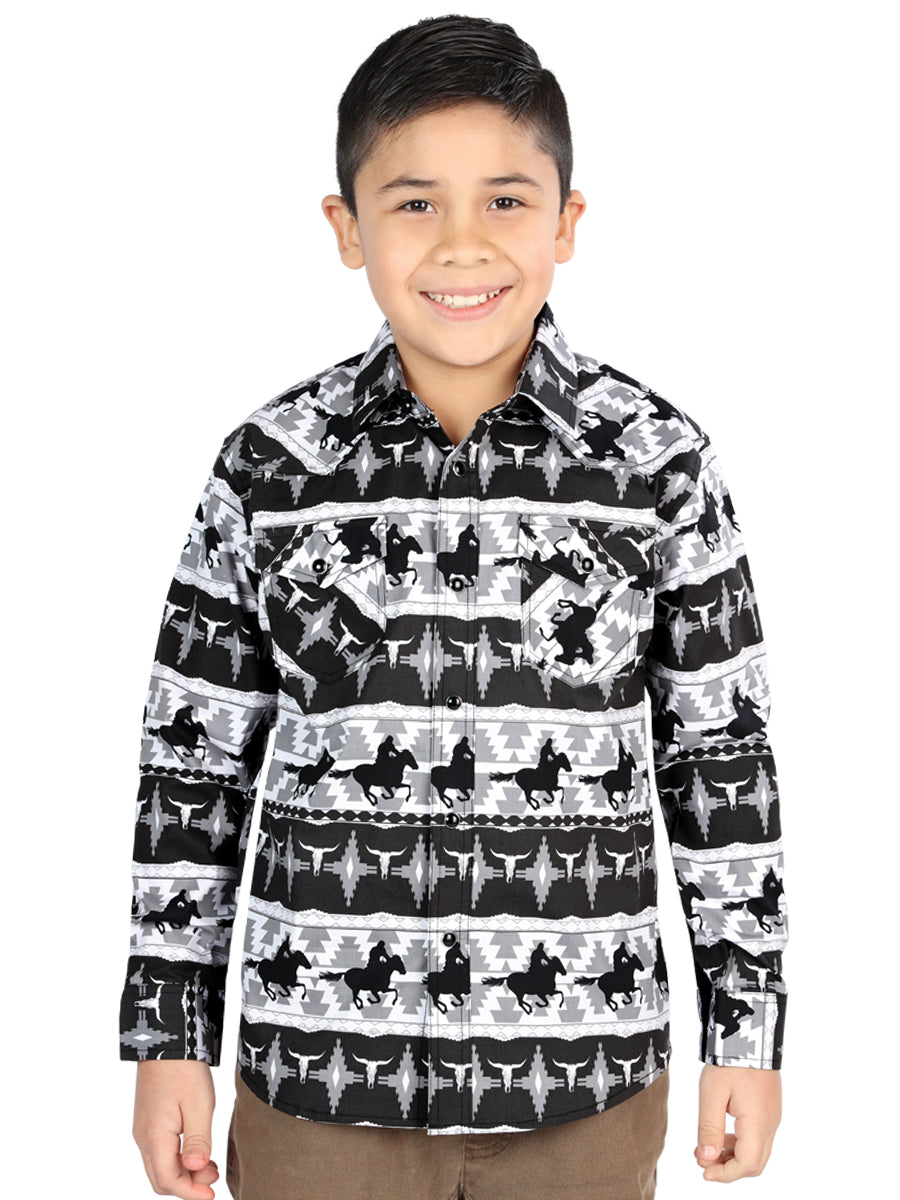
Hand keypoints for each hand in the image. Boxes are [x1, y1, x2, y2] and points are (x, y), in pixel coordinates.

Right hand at [133, 1059, 217, 1197]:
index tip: (212, 1195)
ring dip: (183, 1172)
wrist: (168, 1040)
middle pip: (161, 1179)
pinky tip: (196, 1149)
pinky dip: (177, 1158)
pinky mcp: (148, 1120)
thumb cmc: (184, 1069)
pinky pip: (159, 1151)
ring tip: (210, 1164)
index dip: (190, 1192)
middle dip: (187, 1185)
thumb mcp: (199, 1104)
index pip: (168, 1180)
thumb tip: (195, 1168)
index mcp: (154, 1137)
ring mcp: (143, 1129)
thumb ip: (198, 1139)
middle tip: (213, 1178)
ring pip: (159, 1166)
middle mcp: (143, 1137)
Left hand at [695, 1064, 780, 1182]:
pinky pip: (758, 1137)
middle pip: (755, 1164)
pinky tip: (721, 1134)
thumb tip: (707, 1159)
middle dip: (729, 1168)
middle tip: (703, 1161)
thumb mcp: (712, 1093)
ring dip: (733, 1156)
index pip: (747, 1165)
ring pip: (757, 1151)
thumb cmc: (730, 1061)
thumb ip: (709, 1128)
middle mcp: (770, 1124)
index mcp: (758, 1123)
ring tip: (706, 1148)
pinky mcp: (769, 1108)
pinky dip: (740, 1143)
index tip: (704, 1171)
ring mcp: (772, 1116)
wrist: (749, 1033)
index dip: (725, 1174)